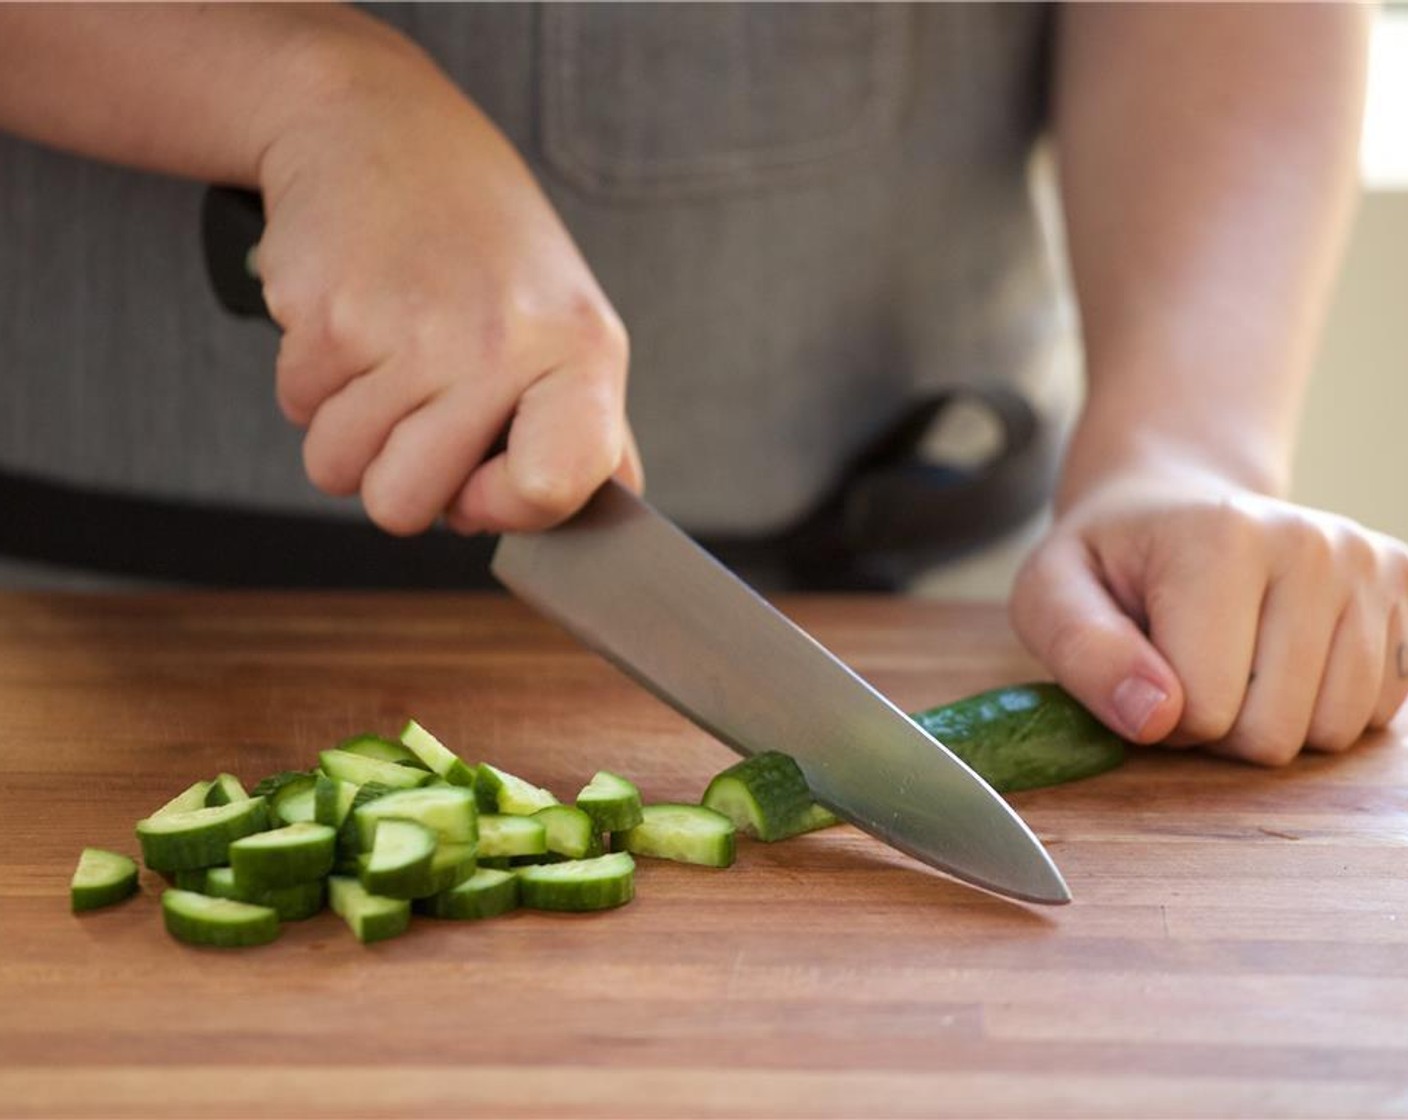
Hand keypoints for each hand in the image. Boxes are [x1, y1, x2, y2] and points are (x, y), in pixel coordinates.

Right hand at [253, 32, 640, 535]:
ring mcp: (408, 333)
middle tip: (420, 402)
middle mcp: (499, 345)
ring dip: (349, 431)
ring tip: (387, 355)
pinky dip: (313, 383)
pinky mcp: (326, 318)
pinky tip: (351, 322)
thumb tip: (606, 523)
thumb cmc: (483, 243)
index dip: (505, 508)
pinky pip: (298, 414)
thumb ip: (588, 428)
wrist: (378, 127)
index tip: (486, 480)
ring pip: (340, 471)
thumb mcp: (568, 320)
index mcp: (580, 354)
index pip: (551, 489)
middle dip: (398, 475)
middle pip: (406, 509)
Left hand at [1010, 463, 1407, 763]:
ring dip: (1269, 719)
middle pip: (1272, 733)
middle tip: (1184, 665)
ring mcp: (1371, 564)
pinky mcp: (1407, 586)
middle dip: (1215, 725)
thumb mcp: (1049, 593)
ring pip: (1332, 732)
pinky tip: (1281, 656)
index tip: (1141, 664)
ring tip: (1231, 658)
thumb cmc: (1109, 560)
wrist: (1174, 504)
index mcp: (1222, 539)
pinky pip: (1376, 714)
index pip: (1203, 711)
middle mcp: (1315, 544)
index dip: (1158, 713)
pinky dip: (1322, 706)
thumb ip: (1080, 651)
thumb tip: (1154, 717)